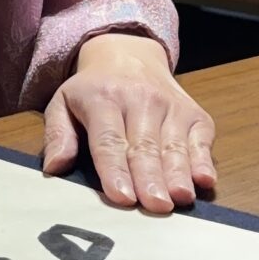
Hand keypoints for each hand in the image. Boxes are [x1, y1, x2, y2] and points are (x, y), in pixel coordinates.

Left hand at [41, 33, 216, 214]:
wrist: (128, 52)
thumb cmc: (93, 90)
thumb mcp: (63, 103)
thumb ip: (57, 135)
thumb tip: (54, 168)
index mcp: (103, 98)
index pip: (109, 140)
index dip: (115, 170)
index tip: (122, 197)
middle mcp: (140, 99)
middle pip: (145, 147)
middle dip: (150, 179)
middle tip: (155, 206)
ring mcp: (171, 105)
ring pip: (174, 146)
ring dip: (178, 174)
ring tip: (179, 199)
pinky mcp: (194, 113)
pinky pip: (201, 139)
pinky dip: (203, 160)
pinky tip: (204, 180)